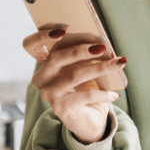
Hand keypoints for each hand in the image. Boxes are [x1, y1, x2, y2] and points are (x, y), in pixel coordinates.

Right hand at [23, 28, 126, 143]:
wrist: (89, 120)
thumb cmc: (86, 89)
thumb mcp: (83, 69)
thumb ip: (84, 55)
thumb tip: (101, 42)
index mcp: (44, 64)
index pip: (30, 45)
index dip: (42, 36)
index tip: (64, 29)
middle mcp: (41, 79)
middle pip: (56, 57)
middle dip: (81, 50)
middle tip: (102, 46)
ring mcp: (48, 94)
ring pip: (74, 75)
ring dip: (100, 67)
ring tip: (118, 63)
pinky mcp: (60, 108)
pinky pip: (85, 95)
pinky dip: (103, 93)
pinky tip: (114, 94)